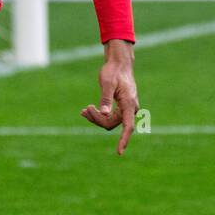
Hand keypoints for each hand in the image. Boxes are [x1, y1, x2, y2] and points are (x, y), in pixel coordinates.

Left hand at [81, 39, 138, 154]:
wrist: (119, 62)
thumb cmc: (113, 71)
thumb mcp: (107, 83)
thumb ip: (106, 99)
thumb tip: (104, 114)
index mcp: (129, 104)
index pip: (128, 127)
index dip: (124, 140)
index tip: (119, 152)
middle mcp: (130, 108)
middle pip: (112, 123)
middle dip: (97, 120)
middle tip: (84, 110)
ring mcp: (127, 108)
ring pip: (110, 121)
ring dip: (96, 118)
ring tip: (84, 111)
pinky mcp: (122, 106)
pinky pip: (110, 116)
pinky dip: (99, 114)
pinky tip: (87, 110)